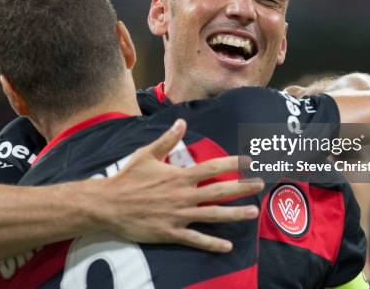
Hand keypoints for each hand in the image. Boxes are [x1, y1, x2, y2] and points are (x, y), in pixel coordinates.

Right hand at [96, 119, 262, 252]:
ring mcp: (179, 215)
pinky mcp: (171, 233)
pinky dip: (212, 244)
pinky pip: (196, 239)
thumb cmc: (127, 178)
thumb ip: (167, 140)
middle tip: (260, 185)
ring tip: (254, 212)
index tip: (249, 161)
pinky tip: (228, 246)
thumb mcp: (147, 154)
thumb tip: (182, 122)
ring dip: (235, 214)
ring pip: (213, 215)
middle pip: (219, 191)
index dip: (232, 164)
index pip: (212, 167)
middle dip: (242, 188)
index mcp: (179, 176)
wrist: (108, 205)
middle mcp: (183, 195)